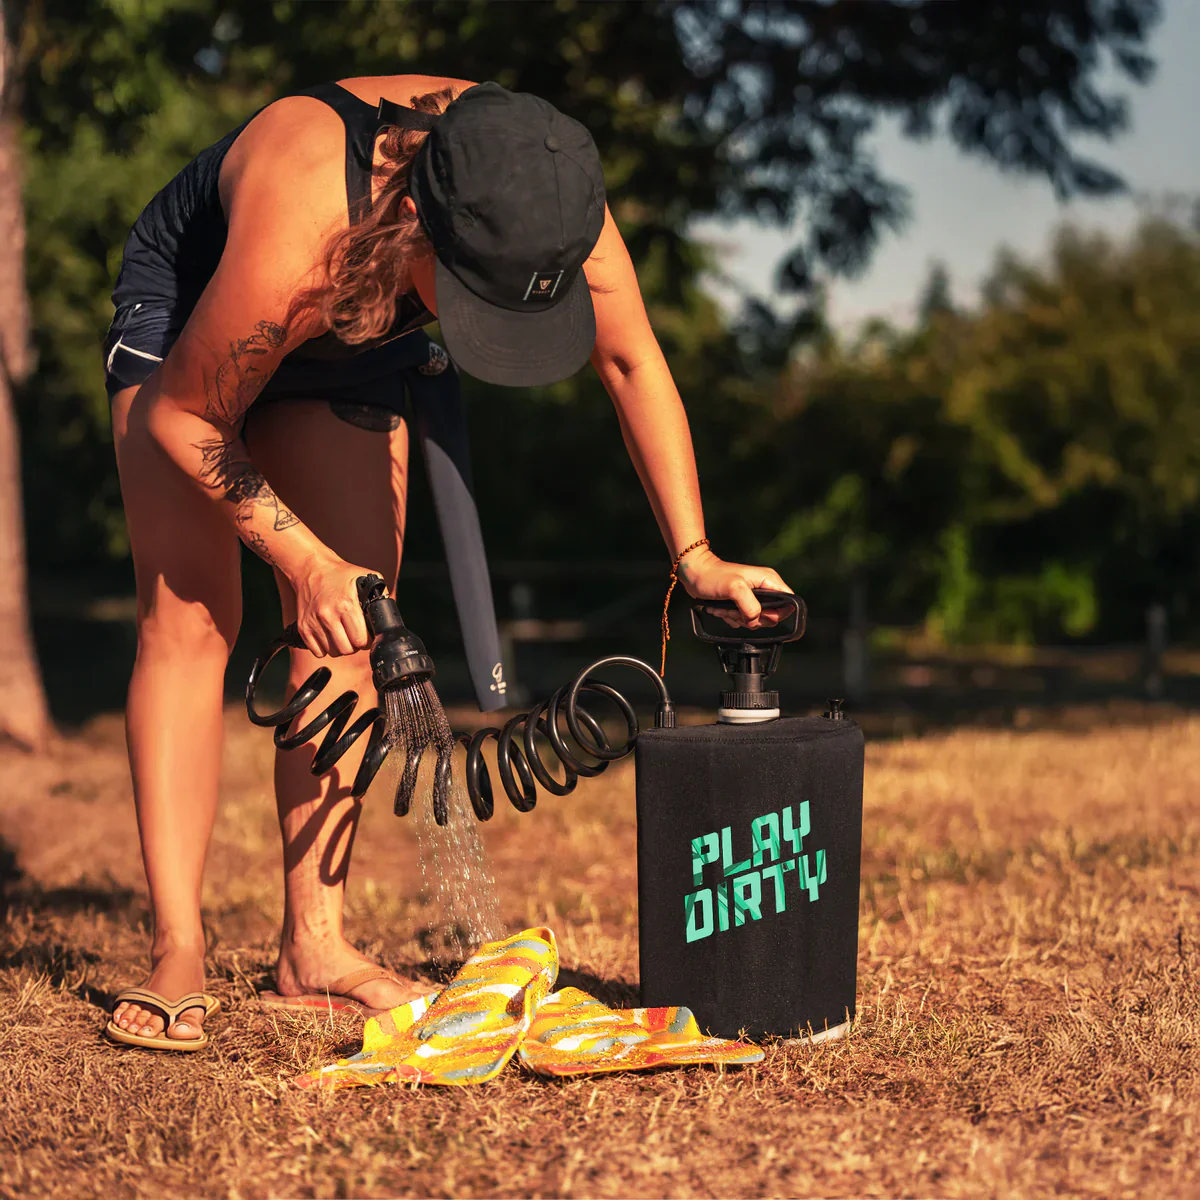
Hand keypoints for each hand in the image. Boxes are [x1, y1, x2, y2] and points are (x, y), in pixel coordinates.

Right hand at [291, 555, 377, 656]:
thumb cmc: (340, 574)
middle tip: (355, 635)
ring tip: (343, 634)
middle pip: (347, 649)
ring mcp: (314, 622)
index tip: (366, 635)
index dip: (367, 640)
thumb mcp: (365, 577)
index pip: (361, 640)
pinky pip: (318, 652)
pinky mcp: (303, 628)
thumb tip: (387, 615)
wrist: (311, 568)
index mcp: (346, 605)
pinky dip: (326, 648)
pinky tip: (330, 635)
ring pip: (333, 652)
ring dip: (341, 646)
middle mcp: (328, 615)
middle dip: (355, 645)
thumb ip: (380, 595)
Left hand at [677, 548, 792, 628]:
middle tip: (735, 608)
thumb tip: (755, 619)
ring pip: (755, 620)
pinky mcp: (742, 604)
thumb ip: (750, 605)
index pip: (789, 602)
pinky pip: (743, 620)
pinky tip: (722, 608)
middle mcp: (764, 589)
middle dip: (751, 617)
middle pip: (771, 616)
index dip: (777, 613)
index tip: (759, 612)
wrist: (694, 574)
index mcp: (769, 580)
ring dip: (738, 618)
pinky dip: (731, 618)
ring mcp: (753, 597)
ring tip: (725, 606)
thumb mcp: (735, 588)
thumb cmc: (712, 576)